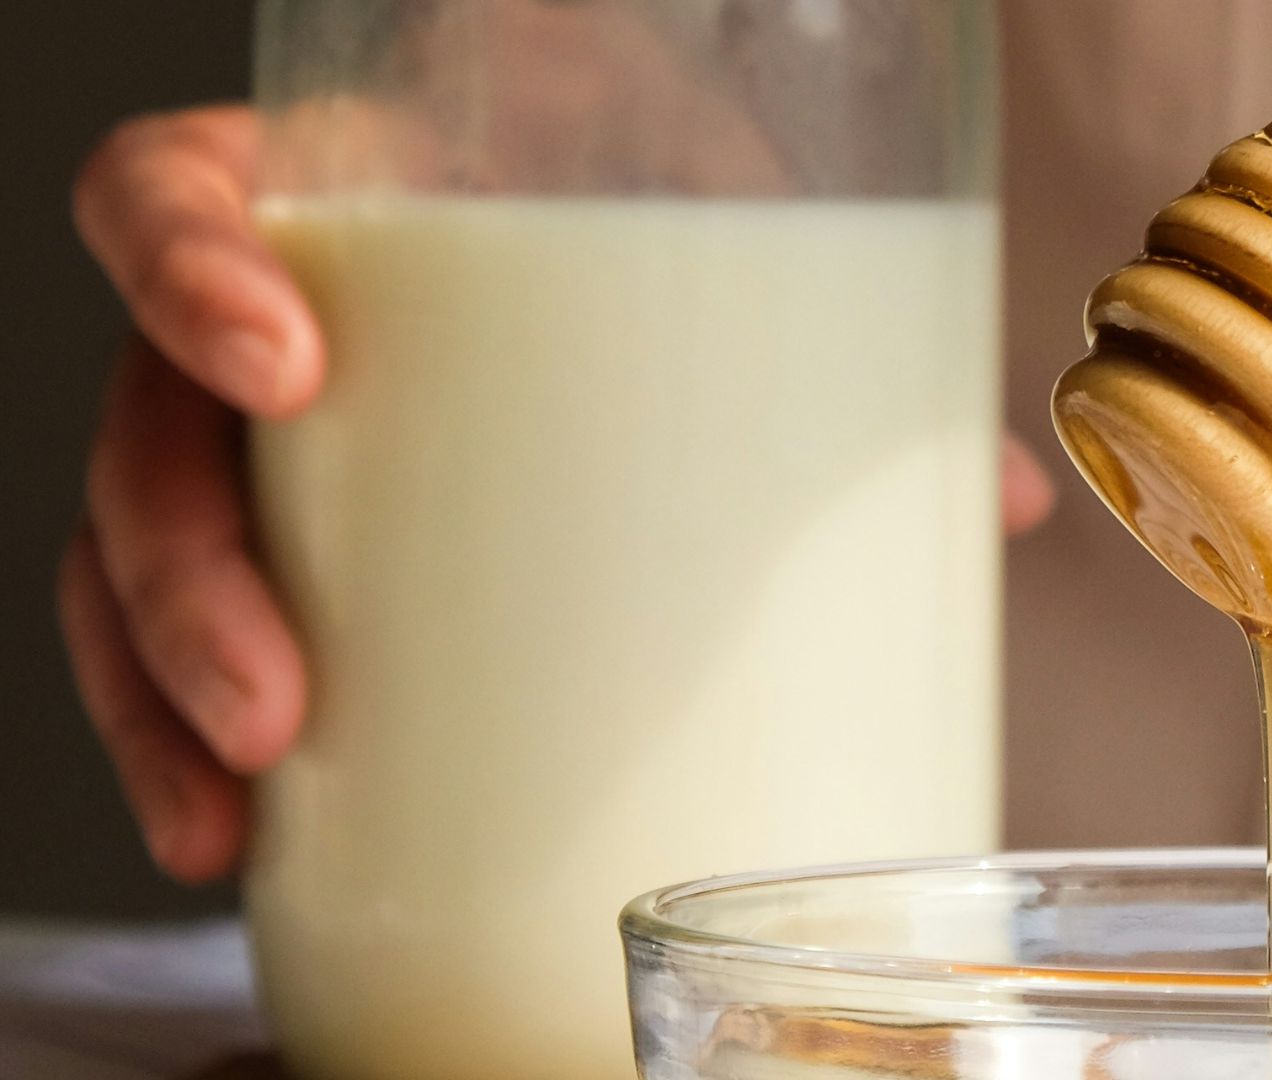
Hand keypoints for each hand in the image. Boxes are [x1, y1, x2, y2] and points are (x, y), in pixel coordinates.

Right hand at [61, 104, 1053, 884]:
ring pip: (131, 559)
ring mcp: (273, 437)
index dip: (184, 273)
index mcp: (348, 190)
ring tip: (238, 805)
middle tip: (278, 708)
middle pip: (144, 433)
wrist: (623, 174)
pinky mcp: (297, 535)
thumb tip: (1007, 505)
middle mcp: (274, 313)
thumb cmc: (655, 185)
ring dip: (161, 697)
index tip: (286, 365)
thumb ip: (829, 310)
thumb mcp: (723, 205)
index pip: (171, 196)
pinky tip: (243, 826)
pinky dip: (191, 733)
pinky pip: (178, 630)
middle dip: (184, 585)